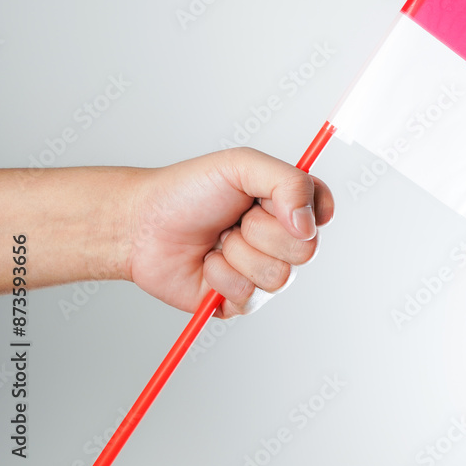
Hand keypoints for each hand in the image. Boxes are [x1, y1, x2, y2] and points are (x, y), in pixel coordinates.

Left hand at [123, 147, 333, 316]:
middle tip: (234, 220)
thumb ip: (288, 182)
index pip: (323, 212)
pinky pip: (251, 299)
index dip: (303, 211)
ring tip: (218, 241)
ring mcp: (264, 271)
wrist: (142, 225)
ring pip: (279, 277)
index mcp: (289, 204)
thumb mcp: (241, 165)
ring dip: (238, 255)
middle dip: (260, 232)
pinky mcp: (242, 300)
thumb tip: (309, 225)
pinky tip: (207, 264)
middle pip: (306, 251)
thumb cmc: (188, 191)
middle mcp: (282, 240)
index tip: (268, 201)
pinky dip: (222, 277)